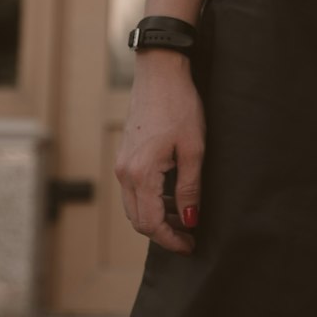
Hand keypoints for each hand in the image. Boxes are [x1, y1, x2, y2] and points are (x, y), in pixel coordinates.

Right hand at [113, 52, 205, 255]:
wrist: (159, 72)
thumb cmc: (179, 105)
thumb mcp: (193, 148)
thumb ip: (190, 188)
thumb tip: (189, 220)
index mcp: (141, 174)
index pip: (151, 224)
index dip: (171, 240)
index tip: (190, 244)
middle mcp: (125, 173)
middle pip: (139, 220)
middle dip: (163, 232)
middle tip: (189, 234)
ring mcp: (122, 164)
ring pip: (135, 206)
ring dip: (157, 216)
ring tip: (184, 214)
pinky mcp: (125, 155)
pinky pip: (134, 189)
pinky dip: (151, 199)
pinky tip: (172, 193)